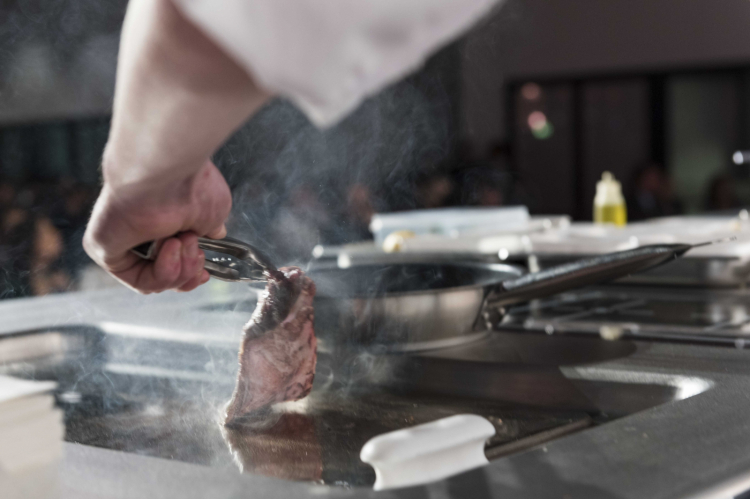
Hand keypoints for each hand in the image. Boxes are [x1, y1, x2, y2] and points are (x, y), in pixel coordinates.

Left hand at [83, 160, 230, 293]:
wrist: (166, 173)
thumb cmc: (188, 183)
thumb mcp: (212, 211)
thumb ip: (209, 227)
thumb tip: (215, 233)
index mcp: (161, 221)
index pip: (173, 260)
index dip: (191, 272)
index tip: (205, 272)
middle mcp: (139, 231)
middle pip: (166, 277)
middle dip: (188, 272)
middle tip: (197, 253)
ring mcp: (121, 243)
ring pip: (156, 282)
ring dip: (180, 269)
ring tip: (184, 242)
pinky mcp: (106, 251)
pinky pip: (139, 280)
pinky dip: (162, 271)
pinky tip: (170, 247)